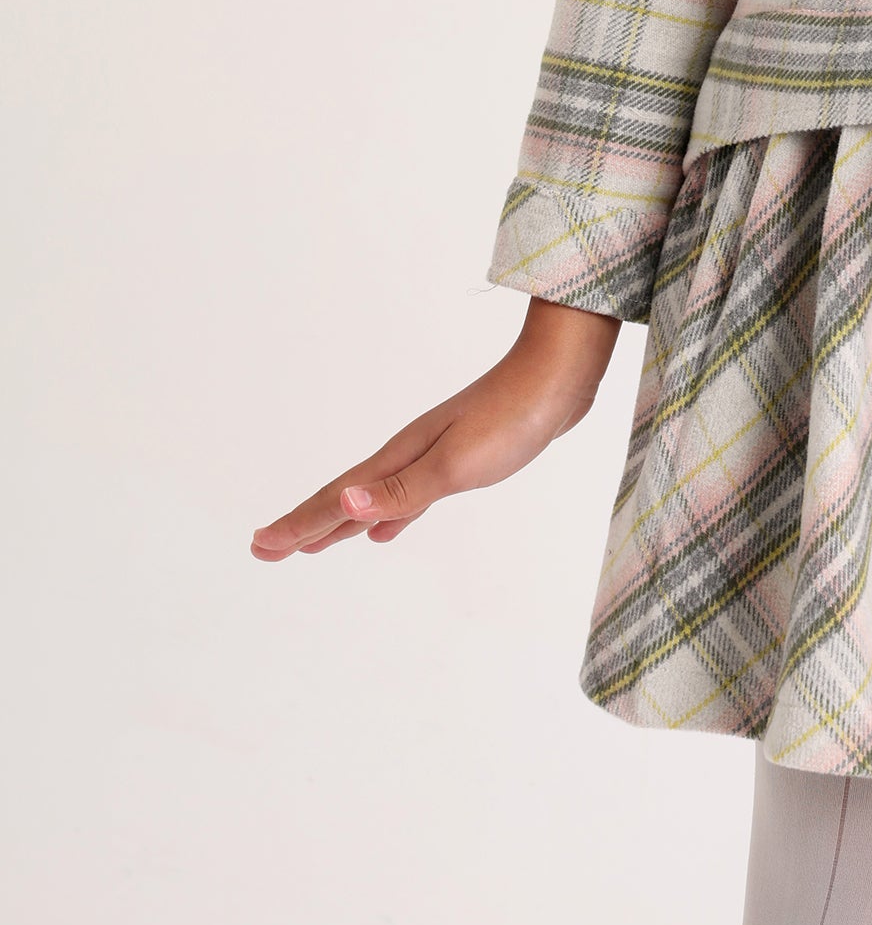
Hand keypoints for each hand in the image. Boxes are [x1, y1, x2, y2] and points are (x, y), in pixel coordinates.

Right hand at [248, 298, 621, 557]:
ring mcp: (433, 453)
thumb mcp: (457, 463)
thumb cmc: (513, 417)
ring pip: (373, 496)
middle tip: (266, 549)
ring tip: (315, 542)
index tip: (259, 548)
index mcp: (401, 458)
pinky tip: (387, 528)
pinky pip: (407, 495)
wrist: (559, 375)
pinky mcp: (462, 457)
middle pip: (344, 496)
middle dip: (305, 525)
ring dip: (341, 520)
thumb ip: (401, 491)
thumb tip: (342, 507)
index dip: (297, 526)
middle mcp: (408, 454)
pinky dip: (389, 515)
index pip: (336, 499)